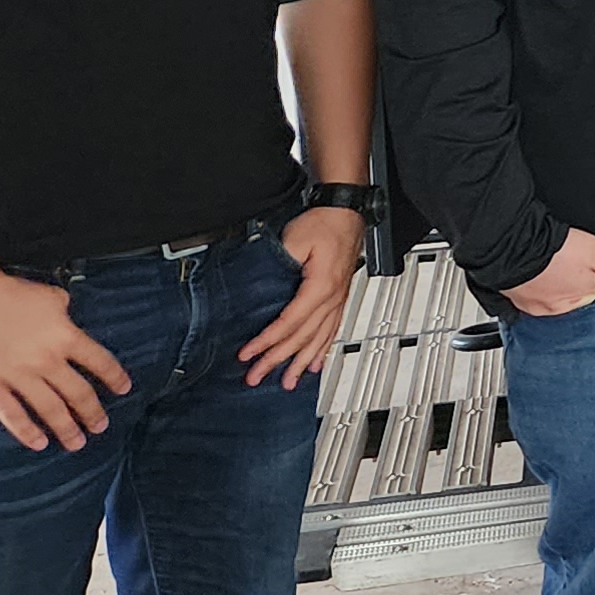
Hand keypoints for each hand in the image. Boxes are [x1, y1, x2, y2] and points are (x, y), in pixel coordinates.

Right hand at [0, 266, 131, 451]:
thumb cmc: (6, 293)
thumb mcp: (47, 296)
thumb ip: (62, 309)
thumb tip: (66, 313)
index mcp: (64, 337)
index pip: (100, 361)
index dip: (114, 377)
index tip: (124, 389)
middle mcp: (46, 360)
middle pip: (78, 393)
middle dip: (92, 413)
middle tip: (100, 427)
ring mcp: (18, 375)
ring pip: (50, 409)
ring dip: (66, 428)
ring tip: (76, 443)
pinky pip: (12, 415)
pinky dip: (27, 432)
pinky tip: (39, 443)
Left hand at [239, 204, 364, 388]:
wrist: (346, 212)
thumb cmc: (324, 223)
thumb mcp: (295, 240)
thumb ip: (279, 263)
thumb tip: (262, 286)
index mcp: (321, 287)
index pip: (289, 324)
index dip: (267, 341)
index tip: (248, 354)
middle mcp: (332, 298)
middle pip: (302, 338)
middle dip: (278, 360)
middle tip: (257, 377)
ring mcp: (338, 300)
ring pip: (319, 340)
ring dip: (301, 363)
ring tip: (288, 382)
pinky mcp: (338, 297)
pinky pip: (331, 331)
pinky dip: (322, 351)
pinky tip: (316, 364)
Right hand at [508, 226, 594, 318]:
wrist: (509, 242)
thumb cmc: (551, 248)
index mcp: (579, 301)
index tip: (593, 269)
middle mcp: (556, 310)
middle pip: (574, 299)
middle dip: (575, 286)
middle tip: (569, 266)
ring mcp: (533, 307)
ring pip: (551, 300)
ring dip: (554, 287)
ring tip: (554, 268)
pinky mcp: (515, 300)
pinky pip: (530, 298)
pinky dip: (534, 289)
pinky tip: (536, 275)